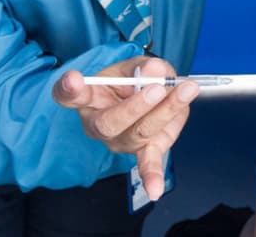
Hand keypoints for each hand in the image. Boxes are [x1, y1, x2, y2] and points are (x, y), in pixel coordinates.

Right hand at [53, 56, 198, 200]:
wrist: (147, 92)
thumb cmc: (133, 78)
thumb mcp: (136, 65)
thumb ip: (145, 67)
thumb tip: (156, 71)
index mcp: (87, 99)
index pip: (70, 95)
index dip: (70, 88)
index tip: (73, 79)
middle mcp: (98, 124)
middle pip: (109, 122)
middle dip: (136, 106)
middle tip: (156, 88)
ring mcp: (120, 141)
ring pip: (140, 132)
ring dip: (166, 111)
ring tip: (185, 90)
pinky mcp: (142, 150)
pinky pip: (147, 163)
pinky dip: (152, 175)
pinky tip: (155, 189)